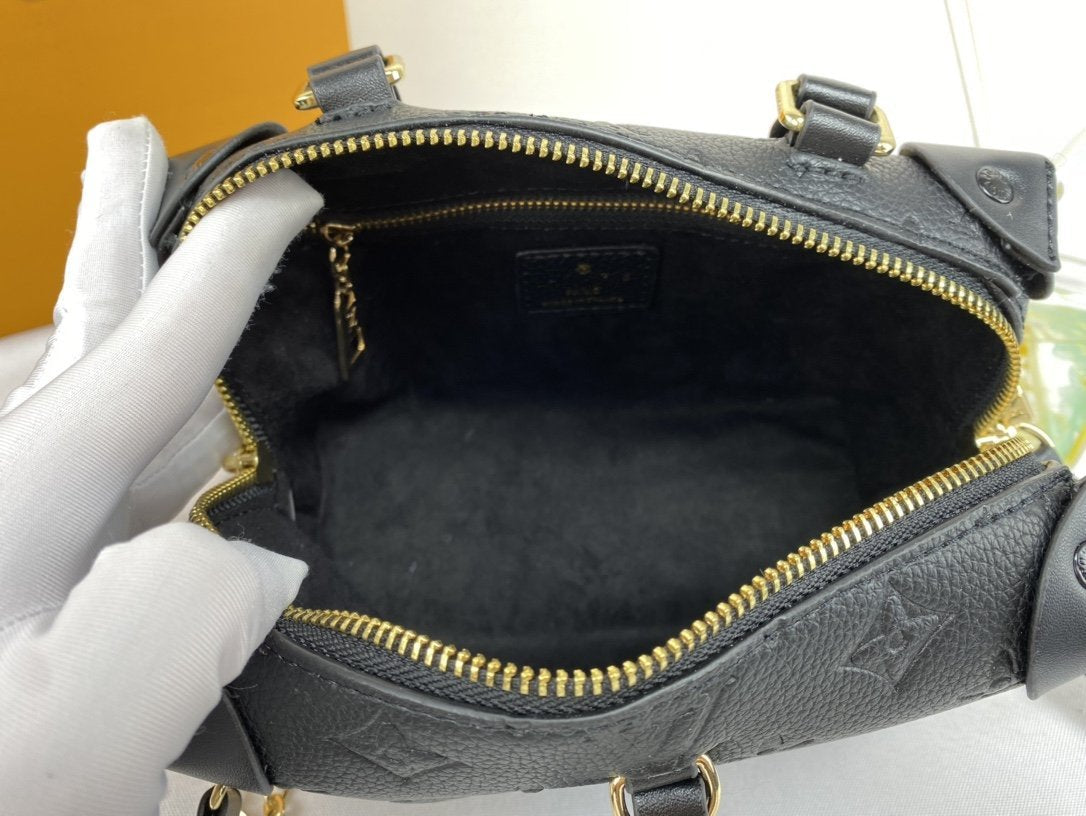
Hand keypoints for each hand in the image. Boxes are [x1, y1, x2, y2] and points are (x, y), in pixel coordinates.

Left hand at [0, 118, 322, 813]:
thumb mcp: (69, 728)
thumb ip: (185, 616)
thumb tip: (260, 557)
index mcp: (27, 497)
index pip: (152, 343)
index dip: (229, 253)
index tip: (292, 190)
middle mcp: (29, 506)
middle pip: (86, 331)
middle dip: (112, 228)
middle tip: (130, 142)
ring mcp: (40, 556)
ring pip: (115, 419)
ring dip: (151, 340)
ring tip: (179, 286)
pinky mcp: (56, 609)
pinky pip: (131, 505)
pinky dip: (171, 458)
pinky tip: (204, 463)